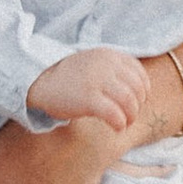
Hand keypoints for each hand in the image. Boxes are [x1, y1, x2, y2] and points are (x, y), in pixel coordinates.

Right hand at [28, 46, 149, 134]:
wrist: (40, 82)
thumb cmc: (69, 78)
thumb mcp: (94, 63)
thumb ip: (115, 70)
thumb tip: (140, 91)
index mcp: (109, 55)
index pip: (139, 73)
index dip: (143, 90)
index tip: (137, 101)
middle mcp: (106, 65)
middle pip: (137, 89)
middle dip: (138, 106)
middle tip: (130, 116)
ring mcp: (97, 81)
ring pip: (129, 102)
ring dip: (131, 116)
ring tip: (125, 123)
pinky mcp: (89, 99)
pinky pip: (115, 114)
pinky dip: (120, 124)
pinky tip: (117, 128)